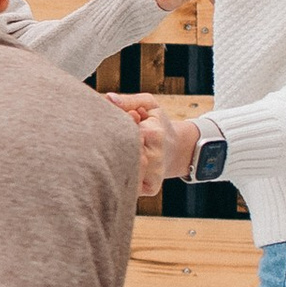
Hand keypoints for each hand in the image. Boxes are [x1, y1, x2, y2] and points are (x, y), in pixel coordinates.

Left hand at [109, 93, 168, 208]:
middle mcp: (154, 157)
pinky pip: (128, 186)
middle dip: (113, 146)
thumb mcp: (149, 105)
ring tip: (121, 152)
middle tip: (118, 139)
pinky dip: (123, 176)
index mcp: (153, 134)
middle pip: (120, 154)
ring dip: (116, 162)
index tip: (121, 126)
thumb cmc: (158, 124)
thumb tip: (109, 98)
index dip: (116, 128)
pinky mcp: (150, 188)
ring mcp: (153, 175)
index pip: (123, 132)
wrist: (177, 148)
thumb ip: (129, 100)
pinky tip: (126, 166)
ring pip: (123, 171)